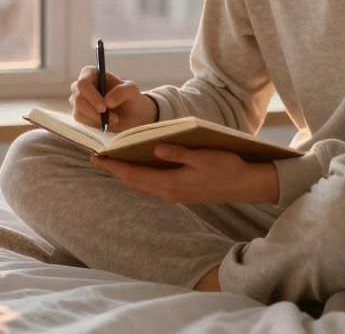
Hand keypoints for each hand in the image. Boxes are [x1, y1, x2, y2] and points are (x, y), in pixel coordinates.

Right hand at [69, 66, 157, 131]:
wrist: (131, 114)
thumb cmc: (130, 97)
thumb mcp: (131, 91)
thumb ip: (122, 92)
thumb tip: (107, 101)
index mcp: (91, 73)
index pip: (83, 83)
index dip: (91, 96)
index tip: (104, 107)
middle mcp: (81, 86)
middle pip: (78, 99)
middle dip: (95, 111)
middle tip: (113, 118)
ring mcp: (77, 100)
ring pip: (78, 112)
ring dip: (97, 119)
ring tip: (114, 119)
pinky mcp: (79, 113)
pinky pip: (81, 121)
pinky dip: (95, 124)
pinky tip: (106, 122)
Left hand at [90, 144, 279, 204]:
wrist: (247, 185)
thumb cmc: (227, 167)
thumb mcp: (202, 156)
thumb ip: (177, 153)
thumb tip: (155, 148)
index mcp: (171, 183)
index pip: (134, 174)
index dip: (114, 166)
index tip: (97, 157)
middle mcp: (170, 192)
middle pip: (135, 181)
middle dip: (116, 169)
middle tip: (99, 157)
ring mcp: (176, 194)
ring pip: (144, 184)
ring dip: (129, 173)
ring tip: (115, 160)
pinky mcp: (182, 192)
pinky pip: (155, 184)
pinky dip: (143, 175)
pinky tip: (140, 166)